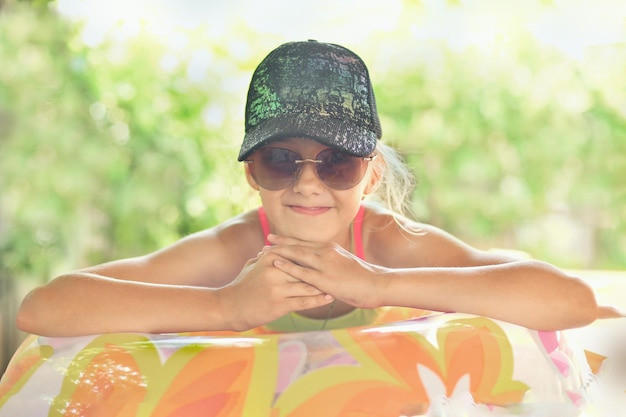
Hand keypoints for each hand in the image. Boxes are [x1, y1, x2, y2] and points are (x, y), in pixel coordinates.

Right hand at [218, 250, 333, 330]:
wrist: (229, 306)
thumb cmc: (243, 286)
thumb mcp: (254, 265)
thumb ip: (267, 256)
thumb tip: (276, 247)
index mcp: (270, 258)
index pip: (297, 255)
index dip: (314, 257)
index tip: (329, 257)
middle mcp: (275, 270)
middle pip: (305, 269)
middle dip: (323, 270)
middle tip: (340, 270)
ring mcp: (277, 288)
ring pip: (308, 285)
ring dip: (324, 285)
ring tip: (339, 284)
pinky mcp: (279, 304)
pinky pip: (304, 301)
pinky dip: (318, 300)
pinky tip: (329, 298)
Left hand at [263, 234, 385, 308]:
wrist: (377, 284)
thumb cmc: (363, 278)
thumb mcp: (346, 265)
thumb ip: (332, 264)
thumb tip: (322, 269)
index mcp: (331, 249)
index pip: (305, 243)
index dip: (288, 242)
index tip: (275, 239)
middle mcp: (326, 252)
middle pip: (298, 246)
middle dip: (280, 244)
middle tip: (264, 242)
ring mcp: (325, 264)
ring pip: (297, 255)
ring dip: (279, 253)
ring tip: (264, 252)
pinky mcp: (326, 278)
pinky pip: (302, 271)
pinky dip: (288, 266)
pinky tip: (276, 264)